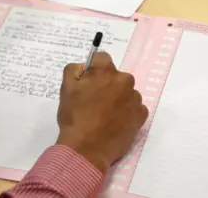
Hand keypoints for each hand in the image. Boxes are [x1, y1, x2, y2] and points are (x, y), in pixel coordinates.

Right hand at [56, 52, 147, 173]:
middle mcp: (125, 81)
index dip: (93, 69)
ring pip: (126, 93)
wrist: (87, 149)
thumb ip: (73, 70)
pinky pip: (134, 108)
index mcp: (105, 71)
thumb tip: (83, 67)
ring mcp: (135, 99)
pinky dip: (126, 113)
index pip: (101, 58)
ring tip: (104, 116)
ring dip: (117, 99)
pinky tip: (114, 123)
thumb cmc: (74, 117)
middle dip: (107, 85)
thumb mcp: (66, 89)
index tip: (88, 82)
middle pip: (115, 77)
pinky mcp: (141, 116)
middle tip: (94, 101)